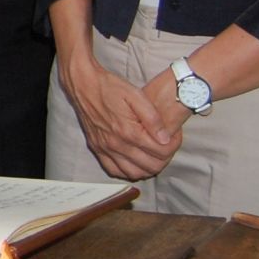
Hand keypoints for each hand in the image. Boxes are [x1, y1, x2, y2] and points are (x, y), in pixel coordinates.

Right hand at [57, 52, 178, 179]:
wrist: (83, 85)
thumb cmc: (110, 87)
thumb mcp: (136, 95)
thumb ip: (153, 118)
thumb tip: (165, 138)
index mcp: (129, 131)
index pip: (161, 151)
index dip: (174, 145)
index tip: (175, 136)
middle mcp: (116, 144)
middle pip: (151, 166)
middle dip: (165, 158)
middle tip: (167, 146)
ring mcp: (105, 149)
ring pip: (134, 173)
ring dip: (148, 169)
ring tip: (153, 156)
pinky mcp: (96, 148)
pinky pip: (114, 171)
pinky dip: (127, 171)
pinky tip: (134, 162)